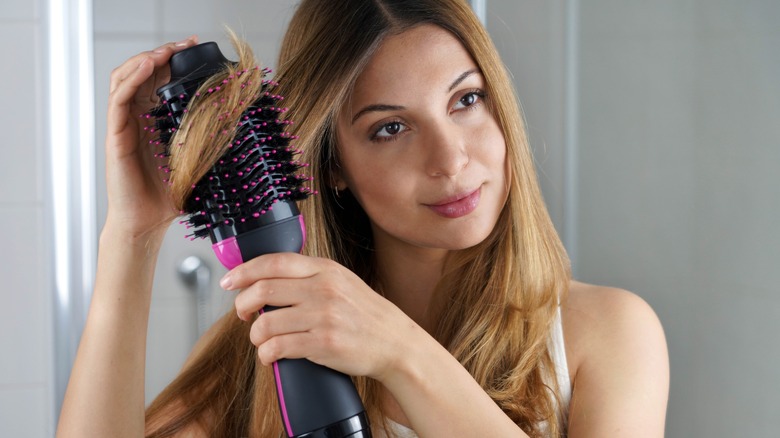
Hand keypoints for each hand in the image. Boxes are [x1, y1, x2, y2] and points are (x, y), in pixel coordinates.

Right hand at [103, 36, 198, 238]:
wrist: (148, 223)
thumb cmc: (169, 196)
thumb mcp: (198, 161)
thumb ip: (211, 143)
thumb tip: (242, 129)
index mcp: (155, 121)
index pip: (159, 80)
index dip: (174, 61)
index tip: (195, 49)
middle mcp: (137, 118)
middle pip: (142, 72)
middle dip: (163, 53)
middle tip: (185, 44)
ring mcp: (124, 125)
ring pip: (125, 78)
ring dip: (146, 59)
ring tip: (166, 51)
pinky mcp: (116, 135)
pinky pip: (118, 99)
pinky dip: (132, 78)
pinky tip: (147, 67)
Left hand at [226, 253, 420, 380]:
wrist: (395, 342)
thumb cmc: (364, 314)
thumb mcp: (341, 281)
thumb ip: (309, 276)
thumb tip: (265, 279)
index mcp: (325, 269)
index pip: (273, 262)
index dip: (244, 271)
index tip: (229, 282)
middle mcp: (323, 289)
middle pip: (263, 290)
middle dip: (242, 304)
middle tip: (242, 314)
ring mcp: (323, 316)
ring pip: (266, 323)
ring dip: (255, 335)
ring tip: (261, 341)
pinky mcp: (323, 344)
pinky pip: (278, 347)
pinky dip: (267, 354)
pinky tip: (271, 356)